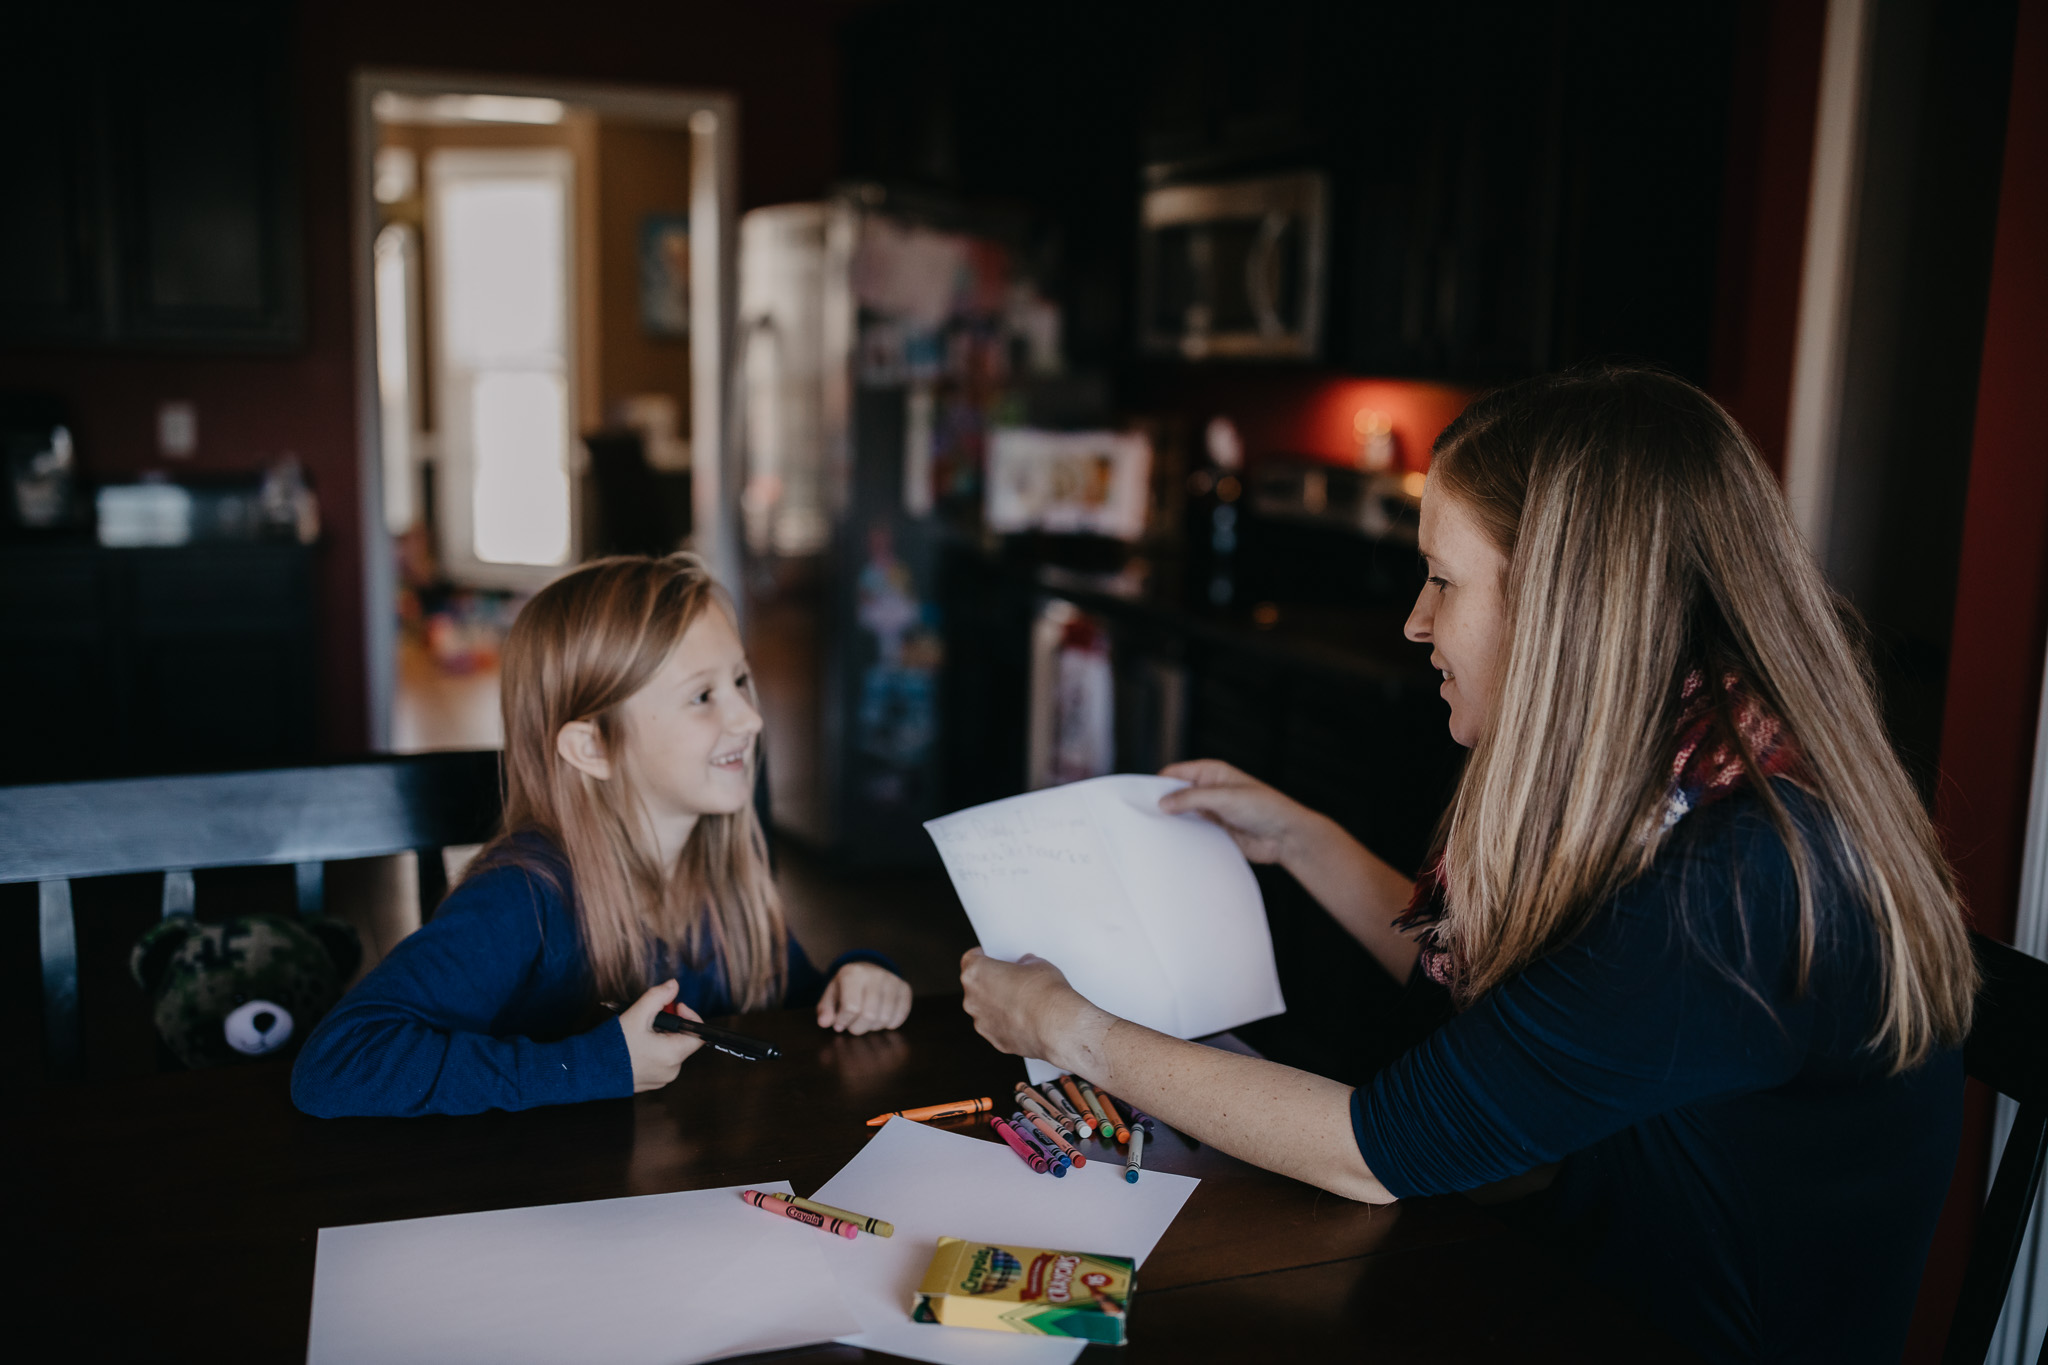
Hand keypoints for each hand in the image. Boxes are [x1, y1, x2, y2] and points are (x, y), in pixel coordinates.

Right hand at [618, 979, 703, 1091]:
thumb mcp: (636, 1015)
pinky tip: (636, 1045)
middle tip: (652, 1015)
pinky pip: (660, 1062)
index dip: (690, 1017)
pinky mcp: (651, 1083)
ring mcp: (661, 1079)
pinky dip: (654, 1050)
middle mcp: (671, 1071)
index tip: (675, 1007)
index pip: (699, 1035)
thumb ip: (657, 997)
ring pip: (671, 1051)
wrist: (588, 1072)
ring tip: (641, 1030)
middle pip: (683, 1041)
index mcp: (673, 1055)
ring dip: (662, 1037)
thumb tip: (673, 986)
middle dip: (671, 1024)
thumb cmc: (613, 1045)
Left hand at [817, 962, 912, 1034]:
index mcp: (852, 974)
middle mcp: (875, 974)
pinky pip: (901, 1014)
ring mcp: (892, 980)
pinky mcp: (904, 987)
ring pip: (885, 1018)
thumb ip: (825, 1010)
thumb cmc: (846, 987)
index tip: (840, 1023)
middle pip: (869, 1015)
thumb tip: (824, 1023)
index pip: (851, 1008)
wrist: (867, 969)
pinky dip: (891, 1023)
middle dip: (858, 1028)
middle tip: (853, 1025)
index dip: (844, 1022)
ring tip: (866, 1021)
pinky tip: (882, 1019)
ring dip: (874, 1027)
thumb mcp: (831, 995)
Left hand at [959, 947, 1106, 1068]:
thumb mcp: (1038, 964)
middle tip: (1013, 979)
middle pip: (976, 985)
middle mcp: (972, 999)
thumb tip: (1025, 967)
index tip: (993, 957)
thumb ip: (1024, 964)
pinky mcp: (994, 1040)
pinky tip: (1026, 1018)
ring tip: (1023, 1001)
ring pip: (985, 1009)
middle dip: (992, 982)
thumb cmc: (1045, 994)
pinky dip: (1007, 1023)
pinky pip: (997, 1027)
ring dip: (998, 1004)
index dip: (984, 956)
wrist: (1058, 1026)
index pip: (971, 959)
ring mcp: (981, 1022)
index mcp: (976, 974)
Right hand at [1158, 759, 1319, 864]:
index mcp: (1210, 772)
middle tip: (1142, 818)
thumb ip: (1191, 799)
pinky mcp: (1215, 832)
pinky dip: (1183, 838)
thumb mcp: (1225, 797)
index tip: (1140, 798)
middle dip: (1162, 805)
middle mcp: (1208, 791)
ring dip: (1172, 823)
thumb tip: (1162, 803)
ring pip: (1182, 816)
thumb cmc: (1263, 807)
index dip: (1157, 784)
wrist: (1285, 836)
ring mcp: (1211, 812)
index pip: (1175, 774)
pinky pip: (1192, 834)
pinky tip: (1172, 845)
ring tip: (1153, 834)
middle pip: (1175, 795)